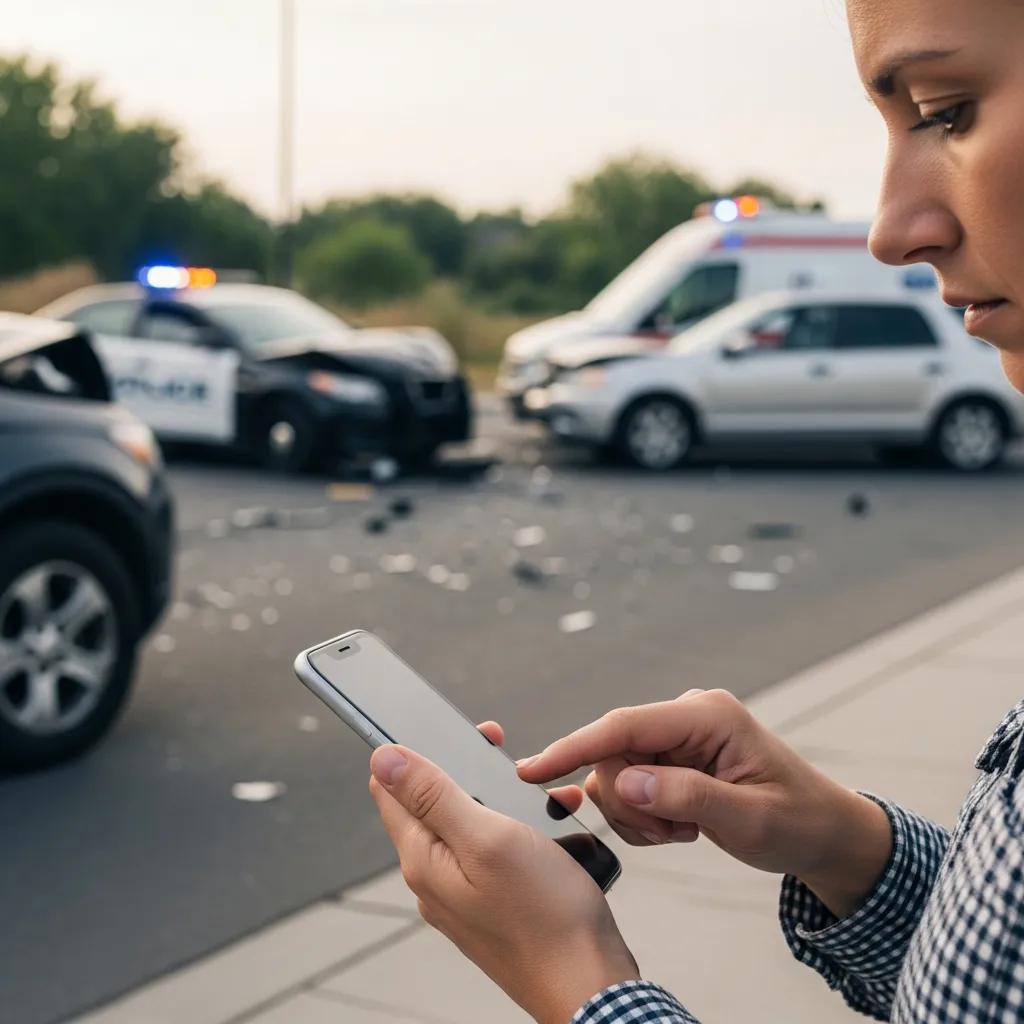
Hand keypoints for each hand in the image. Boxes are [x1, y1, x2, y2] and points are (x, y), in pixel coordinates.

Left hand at [368, 722, 639, 1022]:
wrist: (589, 984)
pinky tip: (553, 828)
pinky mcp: (494, 902)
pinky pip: (498, 849)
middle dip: (469, 770)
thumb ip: (433, 794)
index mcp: (423, 859)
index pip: (390, 788)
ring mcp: (464, 892)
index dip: (417, 750)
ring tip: (542, 795)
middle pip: (433, 801)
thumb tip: (383, 757)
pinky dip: (523, 828)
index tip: (458, 734)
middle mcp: (436, 877)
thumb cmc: (546, 916)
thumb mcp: (488, 837)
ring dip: (502, 798)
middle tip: (505, 756)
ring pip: (472, 821)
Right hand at [516, 691, 892, 918]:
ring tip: (683, 831)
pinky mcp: (672, 756)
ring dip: (638, 813)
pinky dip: (643, 815)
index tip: (530, 769)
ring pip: (615, 772)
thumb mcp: (749, 819)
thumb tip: (623, 783)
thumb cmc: (798, 821)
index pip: (623, 724)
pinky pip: (629, 784)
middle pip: (613, 753)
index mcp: (706, 715)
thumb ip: (686, 796)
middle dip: (629, 802)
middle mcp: (686, 716)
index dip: (573, 746)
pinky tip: (680, 827)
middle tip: (673, 833)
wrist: (823, 832)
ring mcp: (677, 736)